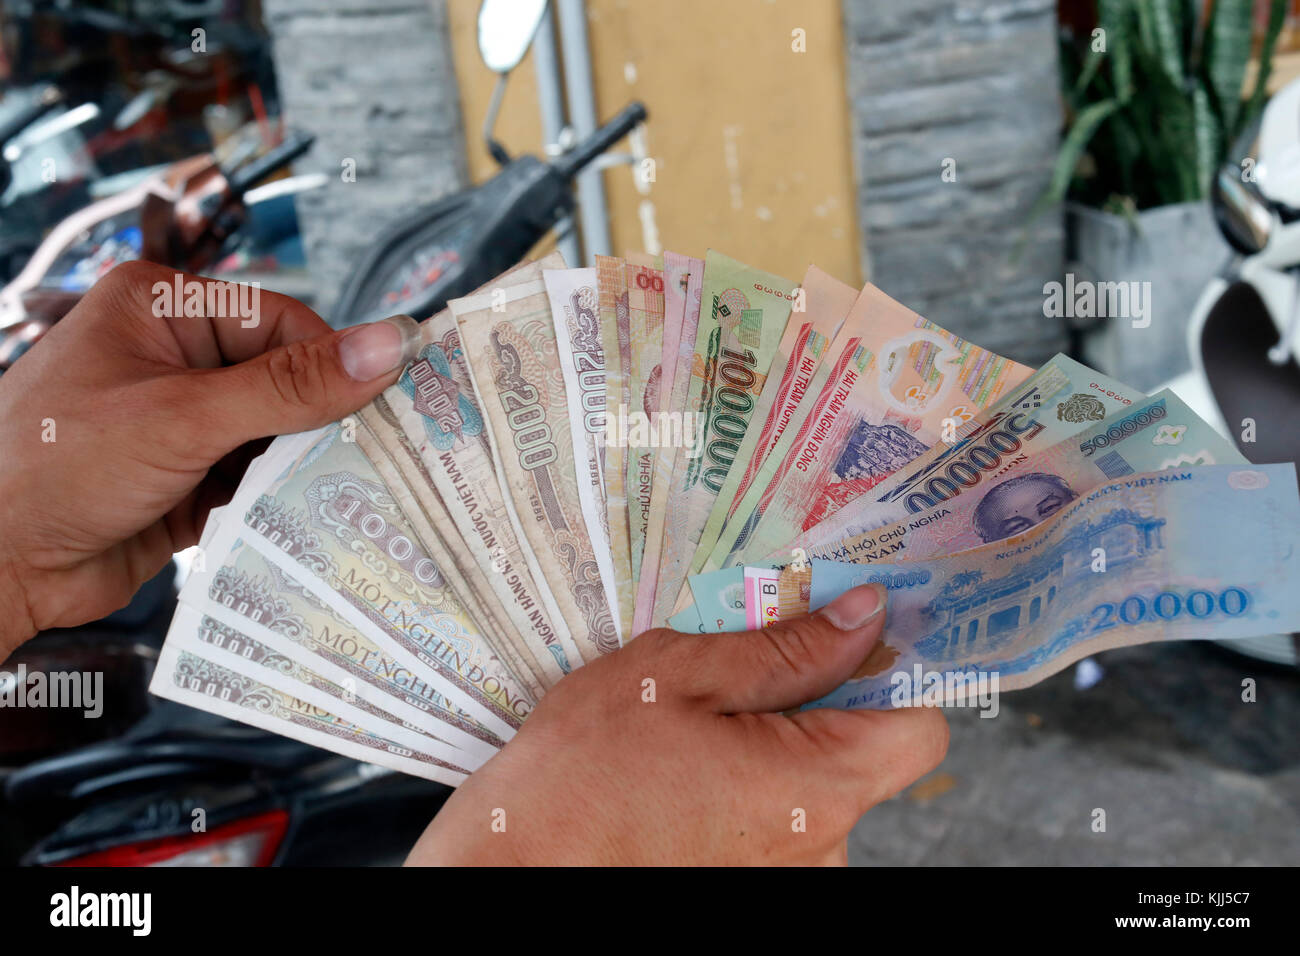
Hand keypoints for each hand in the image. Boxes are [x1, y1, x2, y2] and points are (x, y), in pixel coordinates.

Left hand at [0, 261, 417, 658]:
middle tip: (386, 460)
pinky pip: (256, 482)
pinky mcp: (187, 480)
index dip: (335, 365)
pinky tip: (315, 522)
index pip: (282, 323)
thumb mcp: (185, 418)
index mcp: (164, 307)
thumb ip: (293, 386)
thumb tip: (393, 343)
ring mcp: (181, 422)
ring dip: (306, 469)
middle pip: (286, 381)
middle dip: (325, 424)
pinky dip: (283, 502)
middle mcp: (175, 358)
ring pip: (277, 436)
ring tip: (359, 496)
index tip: (392, 409)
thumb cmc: (58, 466)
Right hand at [408, 583, 947, 864]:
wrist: (511, 867)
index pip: (919, 727)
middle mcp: (822, 848)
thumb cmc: (582, 771)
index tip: (850, 637)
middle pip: (863, 752)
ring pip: (815, 784)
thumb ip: (786, 648)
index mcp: (817, 786)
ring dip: (774, 745)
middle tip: (738, 668)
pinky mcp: (755, 889)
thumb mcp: (678, 674)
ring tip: (693, 730)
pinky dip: (749, 787)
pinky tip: (685, 773)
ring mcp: (788, 877)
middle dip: (816, 702)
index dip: (893, 674)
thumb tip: (867, 614)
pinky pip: (781, 821)